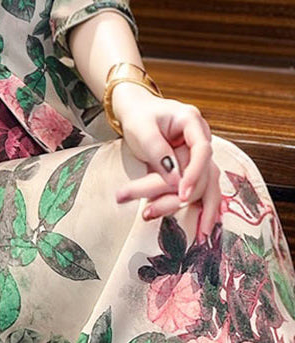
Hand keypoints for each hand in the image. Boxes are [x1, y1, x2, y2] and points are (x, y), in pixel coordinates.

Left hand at [112, 84, 220, 238]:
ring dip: (193, 208)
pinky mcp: (193, 169)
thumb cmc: (139, 116)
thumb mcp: (142, 129)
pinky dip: (201, 208)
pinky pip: (200, 190)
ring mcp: (199, 155)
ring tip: (190, 231)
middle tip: (149, 211)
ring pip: (204, 185)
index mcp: (192, 122)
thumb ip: (159, 152)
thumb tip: (176, 182)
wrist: (137, 111)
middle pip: (203, 173)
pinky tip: (202, 228)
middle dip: (179, 196)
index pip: (203, 150)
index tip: (181, 193)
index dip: (195, 173)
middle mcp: (202, 139)